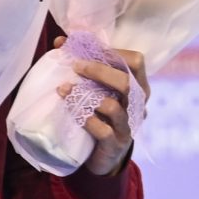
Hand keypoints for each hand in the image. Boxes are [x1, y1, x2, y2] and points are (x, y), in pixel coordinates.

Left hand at [64, 42, 148, 175]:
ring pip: (113, 106)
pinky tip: (70, 110)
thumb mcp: (98, 89)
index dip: (113, 51)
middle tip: (75, 66)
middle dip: (99, 70)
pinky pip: (101, 129)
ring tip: (63, 88)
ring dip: (85, 95)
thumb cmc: (101, 114)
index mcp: (138, 86)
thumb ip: (85, 67)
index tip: (87, 47)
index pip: (136, 61)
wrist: (105, 156)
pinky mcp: (114, 143)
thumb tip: (61, 42)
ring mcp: (127, 125)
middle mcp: (137, 105)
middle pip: (126, 82)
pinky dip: (84, 118)